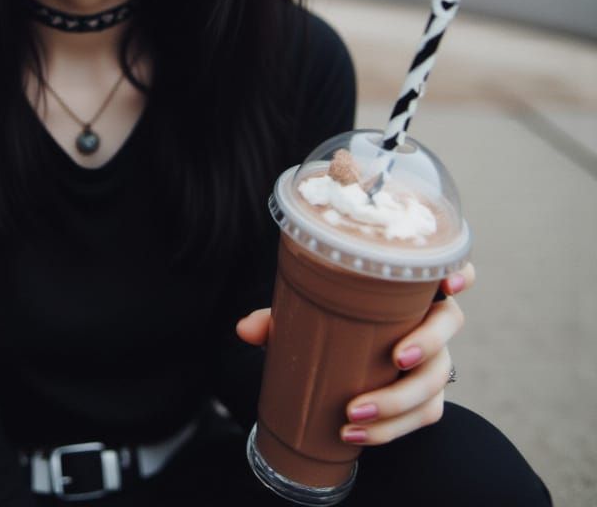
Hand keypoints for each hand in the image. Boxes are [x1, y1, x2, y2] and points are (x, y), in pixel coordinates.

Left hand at [235, 263, 474, 446]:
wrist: (340, 363)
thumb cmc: (330, 321)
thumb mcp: (304, 313)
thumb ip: (279, 317)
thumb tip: (245, 329)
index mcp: (405, 286)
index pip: (445, 268)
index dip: (460, 272)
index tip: (450, 283)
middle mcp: (428, 318)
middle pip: (449, 324)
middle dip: (428, 343)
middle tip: (394, 359)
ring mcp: (434, 359)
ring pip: (437, 379)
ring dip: (398, 400)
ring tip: (354, 414)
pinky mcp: (427, 397)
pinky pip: (422, 415)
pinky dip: (389, 429)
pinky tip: (356, 436)